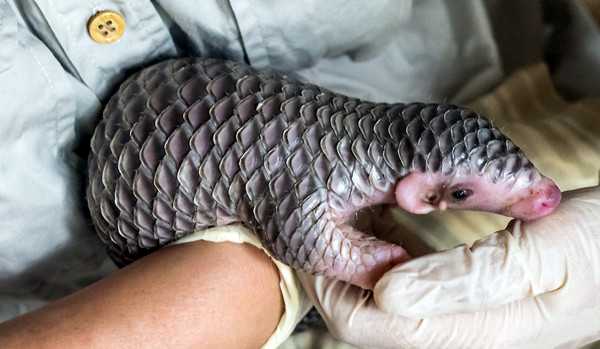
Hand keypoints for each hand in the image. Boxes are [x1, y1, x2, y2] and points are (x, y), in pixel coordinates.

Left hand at [298, 186, 599, 347]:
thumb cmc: (597, 255)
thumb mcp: (539, 258)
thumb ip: (461, 280)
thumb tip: (385, 291)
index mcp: (463, 331)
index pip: (361, 324)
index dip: (326, 288)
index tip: (312, 245)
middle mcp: (453, 332)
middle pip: (365, 315)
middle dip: (337, 271)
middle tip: (327, 221)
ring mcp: (458, 316)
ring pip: (383, 296)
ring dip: (360, 259)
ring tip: (350, 218)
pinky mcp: (465, 297)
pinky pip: (409, 282)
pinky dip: (390, 253)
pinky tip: (391, 224)